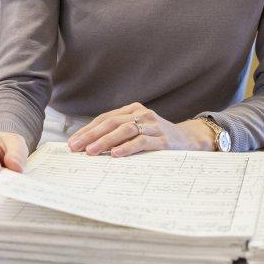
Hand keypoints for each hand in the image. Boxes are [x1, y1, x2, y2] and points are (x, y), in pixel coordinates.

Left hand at [67, 102, 214, 157]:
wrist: (189, 139)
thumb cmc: (158, 136)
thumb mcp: (139, 129)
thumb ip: (119, 133)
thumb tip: (89, 145)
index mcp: (133, 109)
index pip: (105, 117)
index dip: (88, 129)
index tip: (73, 142)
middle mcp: (142, 114)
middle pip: (112, 122)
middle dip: (91, 135)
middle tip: (76, 147)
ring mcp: (153, 125)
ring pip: (124, 130)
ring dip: (105, 141)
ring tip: (91, 152)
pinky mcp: (163, 138)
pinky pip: (142, 142)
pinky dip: (127, 148)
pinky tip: (115, 154)